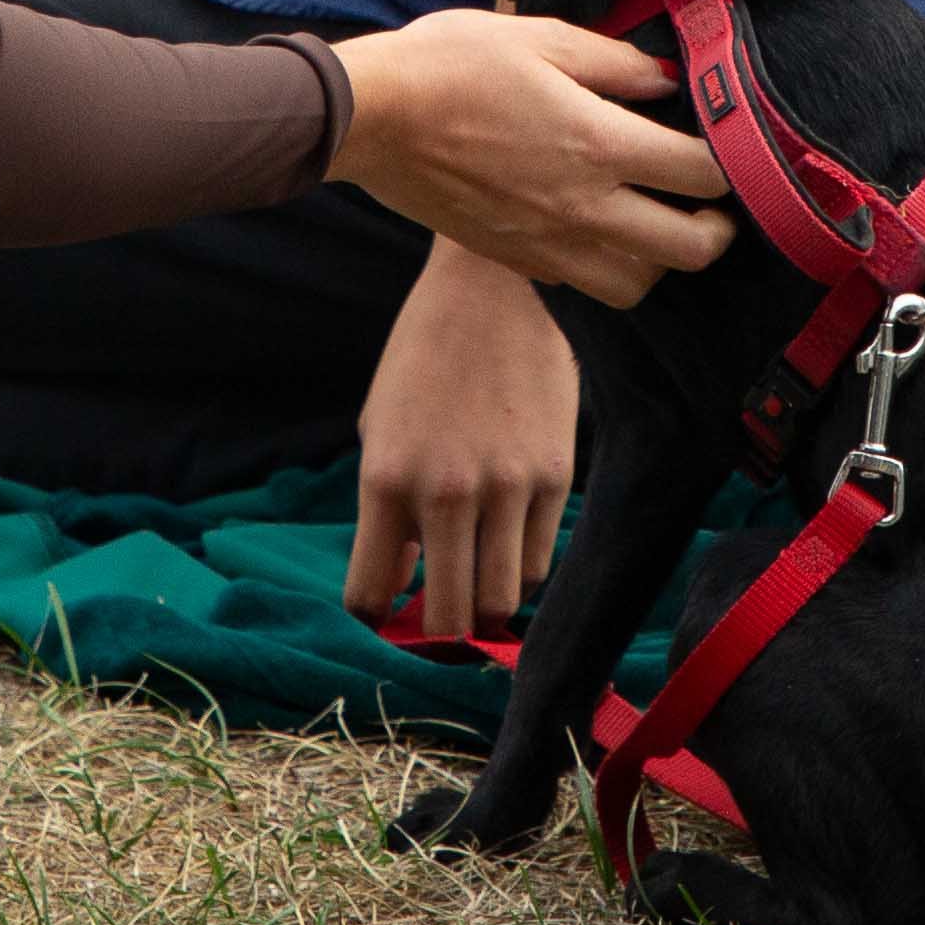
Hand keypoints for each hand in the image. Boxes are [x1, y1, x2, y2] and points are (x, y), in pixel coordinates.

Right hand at [325, 10, 732, 306]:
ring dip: (660, 258)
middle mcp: (583, 207)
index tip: (724, 145)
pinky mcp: (515, 259)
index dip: (728, 160)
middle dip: (717, 228)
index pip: (701, 172)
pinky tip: (594, 228)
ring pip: (638, 285)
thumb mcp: (538, 36)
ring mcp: (548, 244)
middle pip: (689, 250)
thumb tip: (667, 77)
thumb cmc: (450, 65)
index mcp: (598, 144)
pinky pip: (583, 284)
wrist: (370, 119)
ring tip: (654, 222)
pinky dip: (605, 266)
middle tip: (710, 203)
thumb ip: (614, 61)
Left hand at [347, 246, 575, 640]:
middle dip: (438, 634)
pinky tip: (507, 542)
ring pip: (503, 601)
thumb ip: (387, 512)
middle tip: (439, 625)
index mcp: (385, 480)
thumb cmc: (424, 359)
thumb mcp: (380, 429)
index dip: (376, 621)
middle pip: (447, 618)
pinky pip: (540, 561)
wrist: (494, 290)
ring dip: (486, 607)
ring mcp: (505, 487)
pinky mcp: (555, 476)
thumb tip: (404, 585)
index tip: (387, 619)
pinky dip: (520, 567)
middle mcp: (445, 492)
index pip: (370, 595)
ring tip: (476, 581)